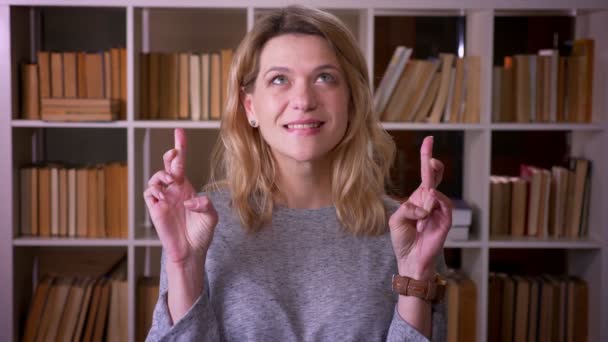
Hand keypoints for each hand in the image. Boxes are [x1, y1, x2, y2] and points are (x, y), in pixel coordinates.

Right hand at [143, 128, 218, 265]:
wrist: (191, 251)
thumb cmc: (201, 232)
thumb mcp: (211, 217)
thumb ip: (205, 205)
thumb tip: (189, 200)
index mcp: (187, 187)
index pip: (181, 162)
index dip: (180, 146)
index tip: (179, 131)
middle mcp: (174, 190)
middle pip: (166, 165)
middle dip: (169, 155)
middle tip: (174, 155)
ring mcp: (163, 199)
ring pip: (155, 177)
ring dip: (161, 174)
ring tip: (170, 180)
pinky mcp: (155, 209)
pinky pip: (149, 194)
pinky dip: (154, 190)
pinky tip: (163, 196)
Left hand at [389, 136, 451, 279]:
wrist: (410, 259)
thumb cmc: (402, 239)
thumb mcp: (396, 220)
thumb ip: (407, 208)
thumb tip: (424, 205)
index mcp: (418, 198)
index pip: (425, 175)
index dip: (426, 156)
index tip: (428, 140)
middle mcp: (430, 201)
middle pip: (435, 177)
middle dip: (433, 165)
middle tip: (431, 156)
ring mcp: (439, 210)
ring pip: (435, 192)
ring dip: (425, 197)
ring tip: (418, 211)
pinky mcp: (445, 221)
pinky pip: (442, 205)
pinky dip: (433, 204)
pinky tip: (426, 210)